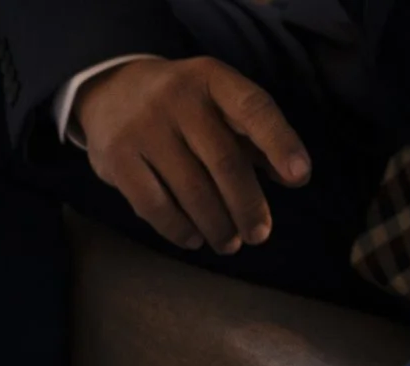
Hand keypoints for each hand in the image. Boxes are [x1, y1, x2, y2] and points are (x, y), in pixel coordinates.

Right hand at [76, 56, 310, 253]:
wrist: (109, 93)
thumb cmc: (181, 107)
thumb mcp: (216, 104)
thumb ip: (252, 136)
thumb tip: (292, 177)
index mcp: (211, 78)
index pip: (254, 109)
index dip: (280, 143)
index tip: (300, 177)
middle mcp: (177, 98)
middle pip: (224, 161)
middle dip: (247, 205)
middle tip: (259, 235)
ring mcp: (143, 128)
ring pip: (191, 190)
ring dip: (217, 225)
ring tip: (229, 243)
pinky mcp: (117, 158)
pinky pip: (155, 205)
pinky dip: (180, 230)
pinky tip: (194, 239)